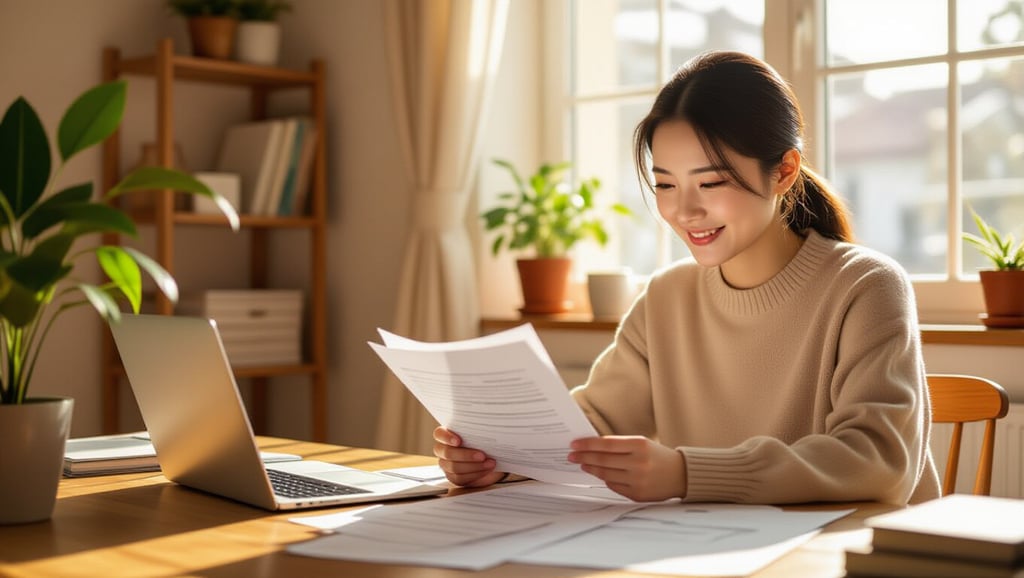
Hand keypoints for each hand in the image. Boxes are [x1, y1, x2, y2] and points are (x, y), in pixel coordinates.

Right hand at [433, 426, 506, 487]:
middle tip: (482, 455)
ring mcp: (446, 464)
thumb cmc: (484, 443)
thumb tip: (487, 429)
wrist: (491, 458)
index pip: (439, 434)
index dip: (447, 437)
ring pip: (454, 467)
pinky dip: (476, 474)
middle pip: (447, 453)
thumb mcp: (482, 434)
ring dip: (474, 466)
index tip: (459, 441)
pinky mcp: (453, 477)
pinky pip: (460, 478)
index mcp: (446, 435)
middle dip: (466, 455)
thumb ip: (478, 431)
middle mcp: (443, 450)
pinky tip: (486, 469)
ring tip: (489, 463)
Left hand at [568, 435, 686, 501]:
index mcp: (640, 445)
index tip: (574, 444)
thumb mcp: (642, 443)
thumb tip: (592, 447)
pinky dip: (605, 480)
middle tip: (572, 455)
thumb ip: (619, 445)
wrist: (681, 475)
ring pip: (605, 475)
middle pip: (603, 460)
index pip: (606, 444)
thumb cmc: (658, 456)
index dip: (588, 444)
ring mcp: (638, 481)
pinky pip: (614, 486)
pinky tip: (599, 474)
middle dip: (584, 457)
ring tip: (583, 464)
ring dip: (591, 469)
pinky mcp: (637, 495)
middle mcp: (639, 463)